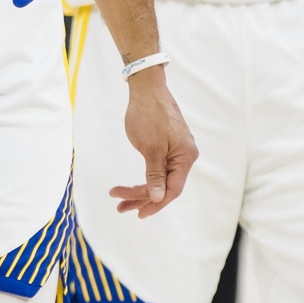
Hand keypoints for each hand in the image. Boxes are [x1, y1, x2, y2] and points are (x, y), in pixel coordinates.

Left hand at [110, 68, 195, 217]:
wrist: (146, 89)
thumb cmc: (149, 116)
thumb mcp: (150, 149)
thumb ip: (155, 175)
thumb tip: (159, 197)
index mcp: (185, 157)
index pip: (173, 190)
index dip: (155, 203)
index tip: (138, 213)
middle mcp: (185, 156)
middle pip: (165, 186)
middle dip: (141, 197)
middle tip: (120, 207)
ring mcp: (176, 151)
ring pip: (159, 178)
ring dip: (139, 189)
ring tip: (117, 197)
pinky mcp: (167, 146)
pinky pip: (158, 168)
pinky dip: (144, 178)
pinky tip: (131, 186)